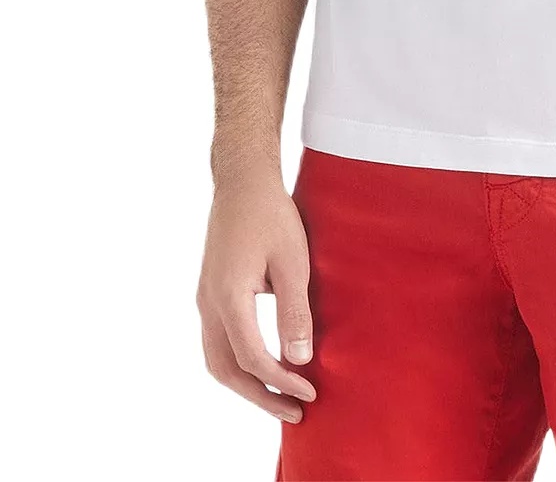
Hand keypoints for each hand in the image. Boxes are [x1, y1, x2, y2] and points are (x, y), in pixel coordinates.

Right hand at [196, 169, 316, 422]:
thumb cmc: (271, 214)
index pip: (252, 357)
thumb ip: (295, 311)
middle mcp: (209, 304)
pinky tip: (266, 362)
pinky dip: (239, 362)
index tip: (311, 391)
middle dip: (260, 396)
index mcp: (228, 298)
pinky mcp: (211, 291)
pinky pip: (219, 340)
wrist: (242, 181)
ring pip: (217, 359)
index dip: (281, 380)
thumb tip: (298, 359)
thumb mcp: (293, 261)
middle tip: (295, 412)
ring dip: (247, 383)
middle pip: (226, 370)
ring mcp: (206, 299)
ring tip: (280, 395)